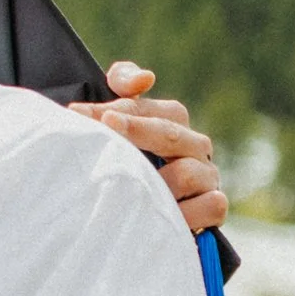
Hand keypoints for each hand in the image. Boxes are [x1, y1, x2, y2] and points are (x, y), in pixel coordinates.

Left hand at [79, 64, 228, 239]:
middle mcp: (193, 146)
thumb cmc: (123, 159)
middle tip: (106, 129)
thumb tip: (146, 78)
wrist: (128, 217)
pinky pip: (212, 205)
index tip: (81, 113)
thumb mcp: (116, 119)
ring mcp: (207, 177)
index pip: (150, 109)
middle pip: (170, 134)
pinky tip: (162, 215)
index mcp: (172, 121)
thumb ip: (124, 81)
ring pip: (189, 172)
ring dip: (158, 182)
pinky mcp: (214, 207)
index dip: (119, 111)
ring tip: (128, 187)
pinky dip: (188, 212)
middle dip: (136, 131)